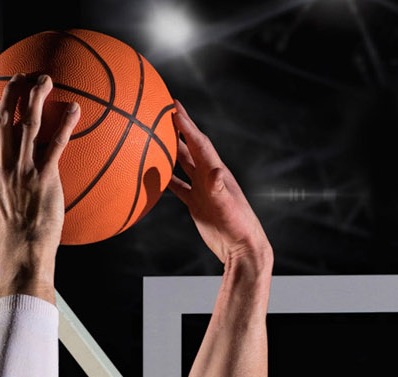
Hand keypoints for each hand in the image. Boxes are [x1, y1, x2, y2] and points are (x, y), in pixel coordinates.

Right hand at [0, 73, 80, 295]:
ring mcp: (24, 170)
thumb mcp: (4, 208)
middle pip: (3, 121)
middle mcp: (4, 167)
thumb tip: (18, 184)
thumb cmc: (18, 235)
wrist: (25, 250)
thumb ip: (8, 188)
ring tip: (45, 80)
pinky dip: (66, 124)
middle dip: (9, 94)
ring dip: (36, 98)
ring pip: (27, 124)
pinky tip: (75, 109)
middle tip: (18, 77)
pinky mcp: (45, 177)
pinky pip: (57, 144)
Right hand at [167, 104, 270, 269]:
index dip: (187, 126)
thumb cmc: (238, 226)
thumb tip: (215, 171)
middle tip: (166, 109)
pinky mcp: (196, 202)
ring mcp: (202, 189)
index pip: (200, 143)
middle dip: (180, 128)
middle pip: (191, 146)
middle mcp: (209, 176)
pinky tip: (157, 172)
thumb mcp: (227, 206)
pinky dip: (168, 177)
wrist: (240, 247)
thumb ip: (219, 189)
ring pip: (184, 163)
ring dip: (173, 148)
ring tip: (158, 135)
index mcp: (216, 172)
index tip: (174, 109)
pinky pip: (179, 185)